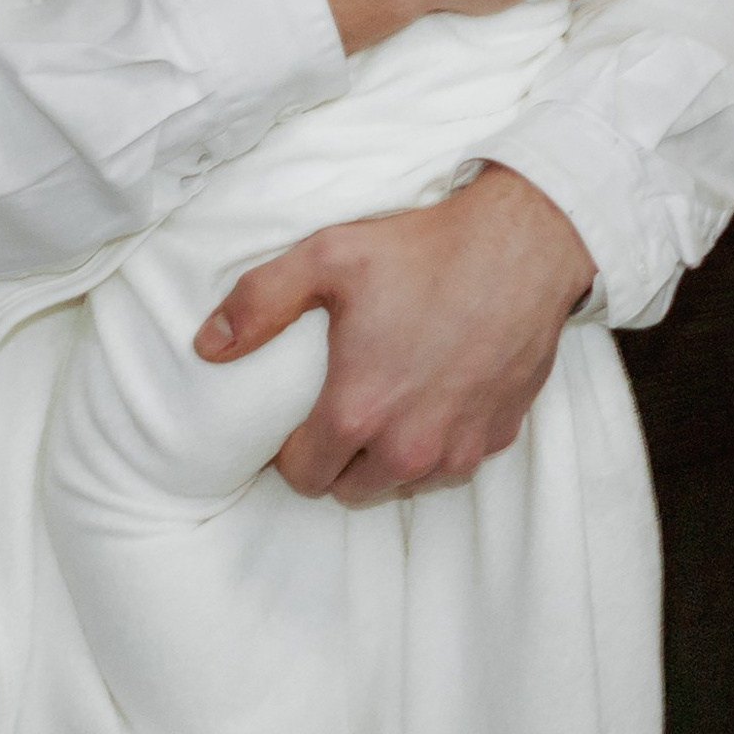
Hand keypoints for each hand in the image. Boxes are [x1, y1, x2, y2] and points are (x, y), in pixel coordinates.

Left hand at [194, 165, 595, 502]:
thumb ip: (258, 302)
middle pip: (350, 490)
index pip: (302, 476)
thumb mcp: (329, 255)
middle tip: (343, 407)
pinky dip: (441, 441)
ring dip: (389, 457)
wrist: (526, 244)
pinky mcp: (500, 435)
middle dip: (338, 459)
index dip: (292, 450)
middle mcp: (408, 446)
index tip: (299, 418)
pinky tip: (439, 392)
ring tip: (391, 400)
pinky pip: (454, 461)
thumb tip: (207, 346)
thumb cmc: (427, 249)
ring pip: (403, 482)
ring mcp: (459, 447)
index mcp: (358, 410)